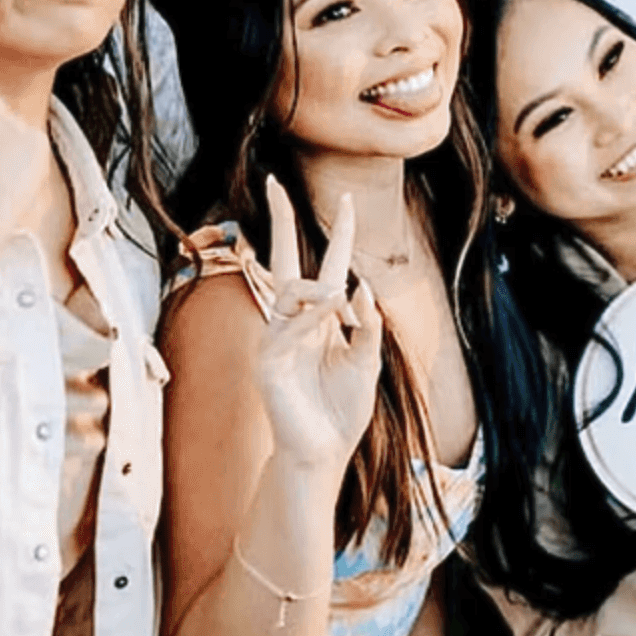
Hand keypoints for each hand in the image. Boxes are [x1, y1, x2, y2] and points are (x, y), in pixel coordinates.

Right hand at [256, 175, 384, 472]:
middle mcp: (295, 321)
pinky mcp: (268, 360)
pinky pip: (288, 327)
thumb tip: (360, 288)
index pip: (327, 266)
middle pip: (284, 260)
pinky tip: (330, 311)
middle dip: (280, 221)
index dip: (337, 234)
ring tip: (336, 300)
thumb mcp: (366, 363)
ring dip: (316, 288)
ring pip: (290, 290)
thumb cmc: (342, 410)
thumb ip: (367, 327)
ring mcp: (277, 338)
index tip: (347, 199)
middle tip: (274, 184)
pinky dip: (312, 317)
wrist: (323, 452)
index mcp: (322, 319)